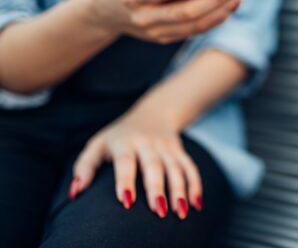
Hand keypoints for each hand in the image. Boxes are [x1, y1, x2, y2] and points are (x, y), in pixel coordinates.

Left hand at [69, 102, 202, 219]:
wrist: (154, 112)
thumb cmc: (118, 136)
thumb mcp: (98, 144)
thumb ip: (85, 166)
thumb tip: (74, 192)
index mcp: (124, 140)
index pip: (125, 160)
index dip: (126, 180)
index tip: (127, 201)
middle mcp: (147, 142)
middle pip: (154, 165)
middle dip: (157, 188)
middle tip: (159, 211)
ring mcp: (166, 146)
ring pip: (176, 167)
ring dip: (180, 189)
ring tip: (181, 211)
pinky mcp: (180, 151)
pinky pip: (190, 167)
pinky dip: (195, 185)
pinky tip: (196, 204)